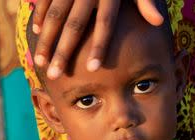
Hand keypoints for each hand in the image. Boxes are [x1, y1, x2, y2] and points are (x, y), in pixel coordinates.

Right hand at [31, 0, 163, 78]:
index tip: (92, 69)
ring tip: (40, 63)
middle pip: (75, 25)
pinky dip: (40, 16)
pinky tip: (36, 34)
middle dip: (64, 52)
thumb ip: (145, 0)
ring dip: (46, 40)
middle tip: (56, 76)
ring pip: (56, 15)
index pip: (105, 23)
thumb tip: (158, 21)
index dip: (99, 46)